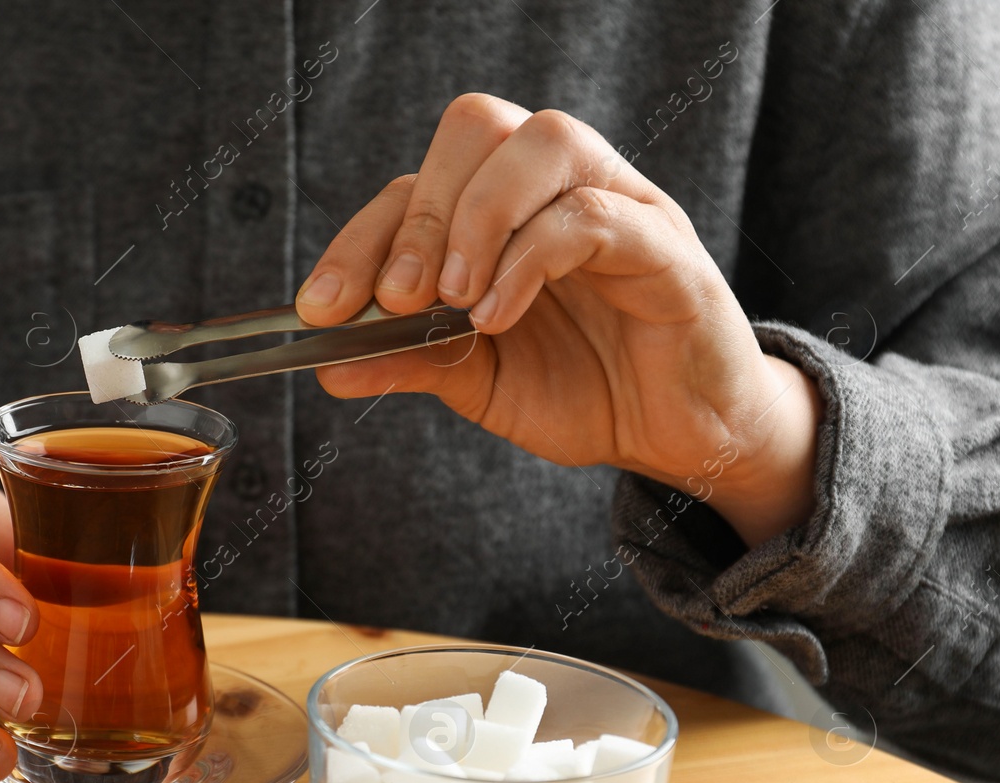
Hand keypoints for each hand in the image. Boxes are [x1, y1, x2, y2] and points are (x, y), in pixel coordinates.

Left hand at [296, 94, 819, 545]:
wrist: (677, 438)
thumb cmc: (584, 390)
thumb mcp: (477, 380)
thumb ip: (408, 358)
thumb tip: (325, 365)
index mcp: (504, 210)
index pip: (420, 183)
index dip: (361, 238)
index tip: (323, 308)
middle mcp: (559, 188)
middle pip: (477, 126)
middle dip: (421, 212)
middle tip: (396, 297)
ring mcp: (619, 206)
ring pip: (544, 142)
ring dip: (480, 216)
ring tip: (454, 300)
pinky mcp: (666, 248)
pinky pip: (596, 215)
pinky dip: (532, 258)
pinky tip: (500, 316)